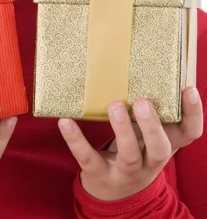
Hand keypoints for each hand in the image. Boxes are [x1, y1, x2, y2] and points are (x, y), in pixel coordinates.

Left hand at [58, 86, 202, 200]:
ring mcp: (125, 171)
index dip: (193, 114)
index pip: (189, 134)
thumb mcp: (148, 135)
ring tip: (114, 105)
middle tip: (143, 102)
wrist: (115, 195)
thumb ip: (151, 110)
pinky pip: (88, 157)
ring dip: (122, 130)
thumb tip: (143, 64)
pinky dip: (76, 140)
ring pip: (129, 155)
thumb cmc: (135, 150)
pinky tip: (66, 122)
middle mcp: (149, 161)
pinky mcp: (99, 174)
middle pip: (159, 149)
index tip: (188, 89)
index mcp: (165, 145)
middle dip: (152, 126)